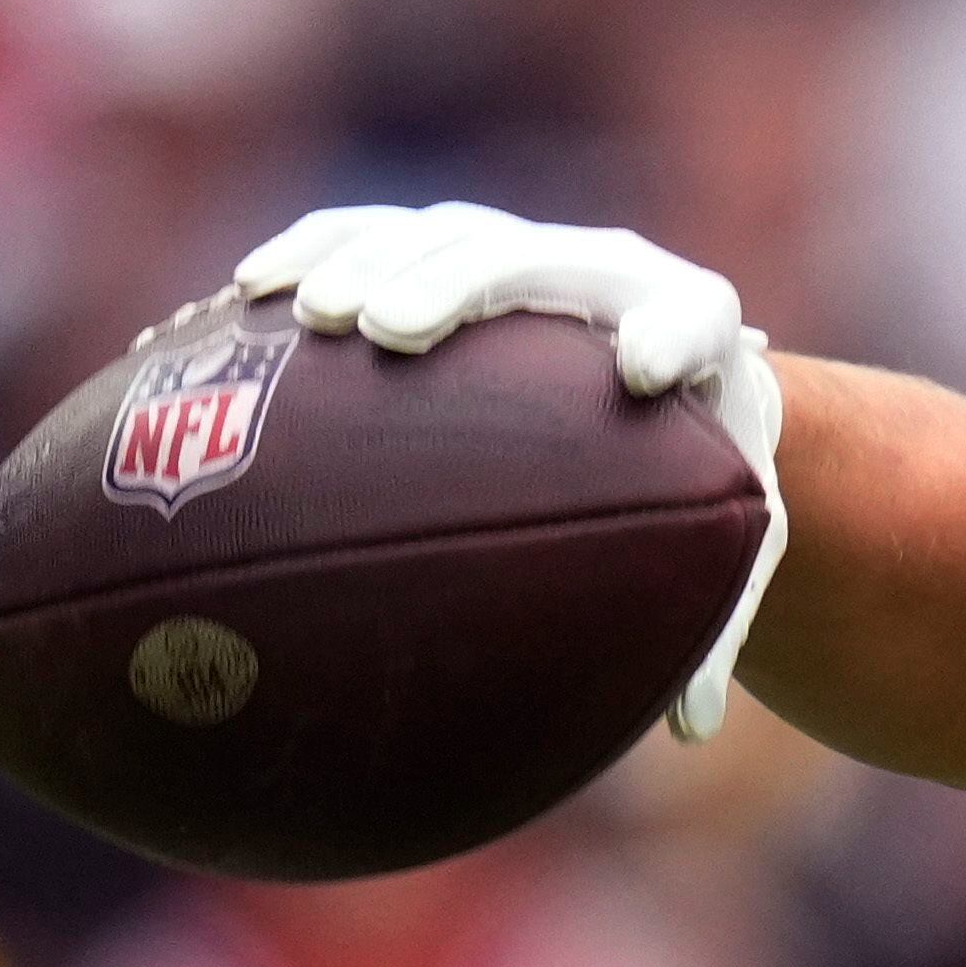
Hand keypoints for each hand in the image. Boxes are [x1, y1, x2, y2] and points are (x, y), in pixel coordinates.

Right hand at [232, 202, 787, 743]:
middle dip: (460, 285)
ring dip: (369, 265)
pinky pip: (369, 233)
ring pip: (438, 236)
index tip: (636, 372)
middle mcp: (607, 271)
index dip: (672, 333)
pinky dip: (311, 254)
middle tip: (390, 333)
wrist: (668, 370)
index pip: (692, 316)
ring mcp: (518, 248)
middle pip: (530, 261)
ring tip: (310, 317)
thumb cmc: (691, 473)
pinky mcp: (445, 242)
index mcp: (692, 328)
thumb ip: (712, 622)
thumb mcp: (718, 542)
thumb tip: (693, 733)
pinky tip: (247, 295)